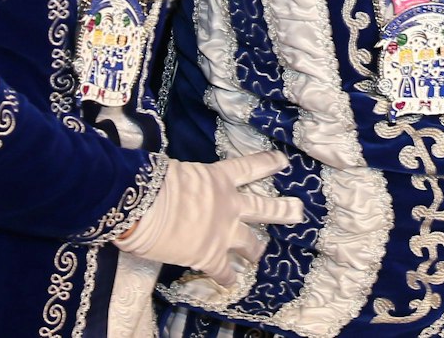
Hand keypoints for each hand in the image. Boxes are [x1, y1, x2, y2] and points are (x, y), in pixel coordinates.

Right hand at [115, 151, 302, 285]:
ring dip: (255, 250)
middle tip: (298, 212)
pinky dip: (227, 277)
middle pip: (263, 207)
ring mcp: (224, 232)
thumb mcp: (179, 173)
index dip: (267, 163)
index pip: (249, 168)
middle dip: (282, 210)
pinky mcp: (211, 256)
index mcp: (219, 179)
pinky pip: (224, 271)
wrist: (146, 208)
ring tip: (259, 255)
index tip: (283, 162)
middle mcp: (229, 205)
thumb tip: (180, 187)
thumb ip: (190, 182)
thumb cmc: (155, 184)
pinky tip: (231, 282)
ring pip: (250, 243)